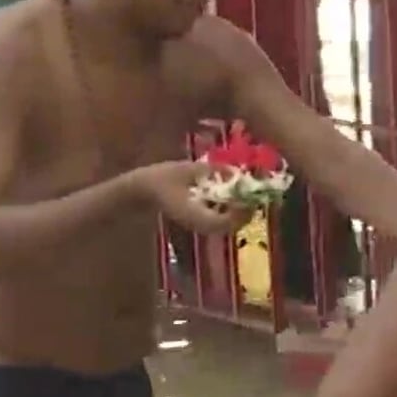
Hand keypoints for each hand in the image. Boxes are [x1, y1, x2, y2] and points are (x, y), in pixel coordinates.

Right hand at [130, 161, 251, 234]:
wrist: (142, 191)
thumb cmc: (161, 178)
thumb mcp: (188, 169)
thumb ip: (213, 171)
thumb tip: (236, 172)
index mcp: (195, 214)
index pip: (224, 222)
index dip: (240, 212)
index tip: (249, 197)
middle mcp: (198, 225)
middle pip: (229, 228)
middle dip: (244, 213)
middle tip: (253, 196)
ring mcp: (197, 226)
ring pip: (225, 227)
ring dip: (238, 214)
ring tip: (245, 196)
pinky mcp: (197, 223)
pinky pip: (218, 223)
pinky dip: (229, 213)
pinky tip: (231, 198)